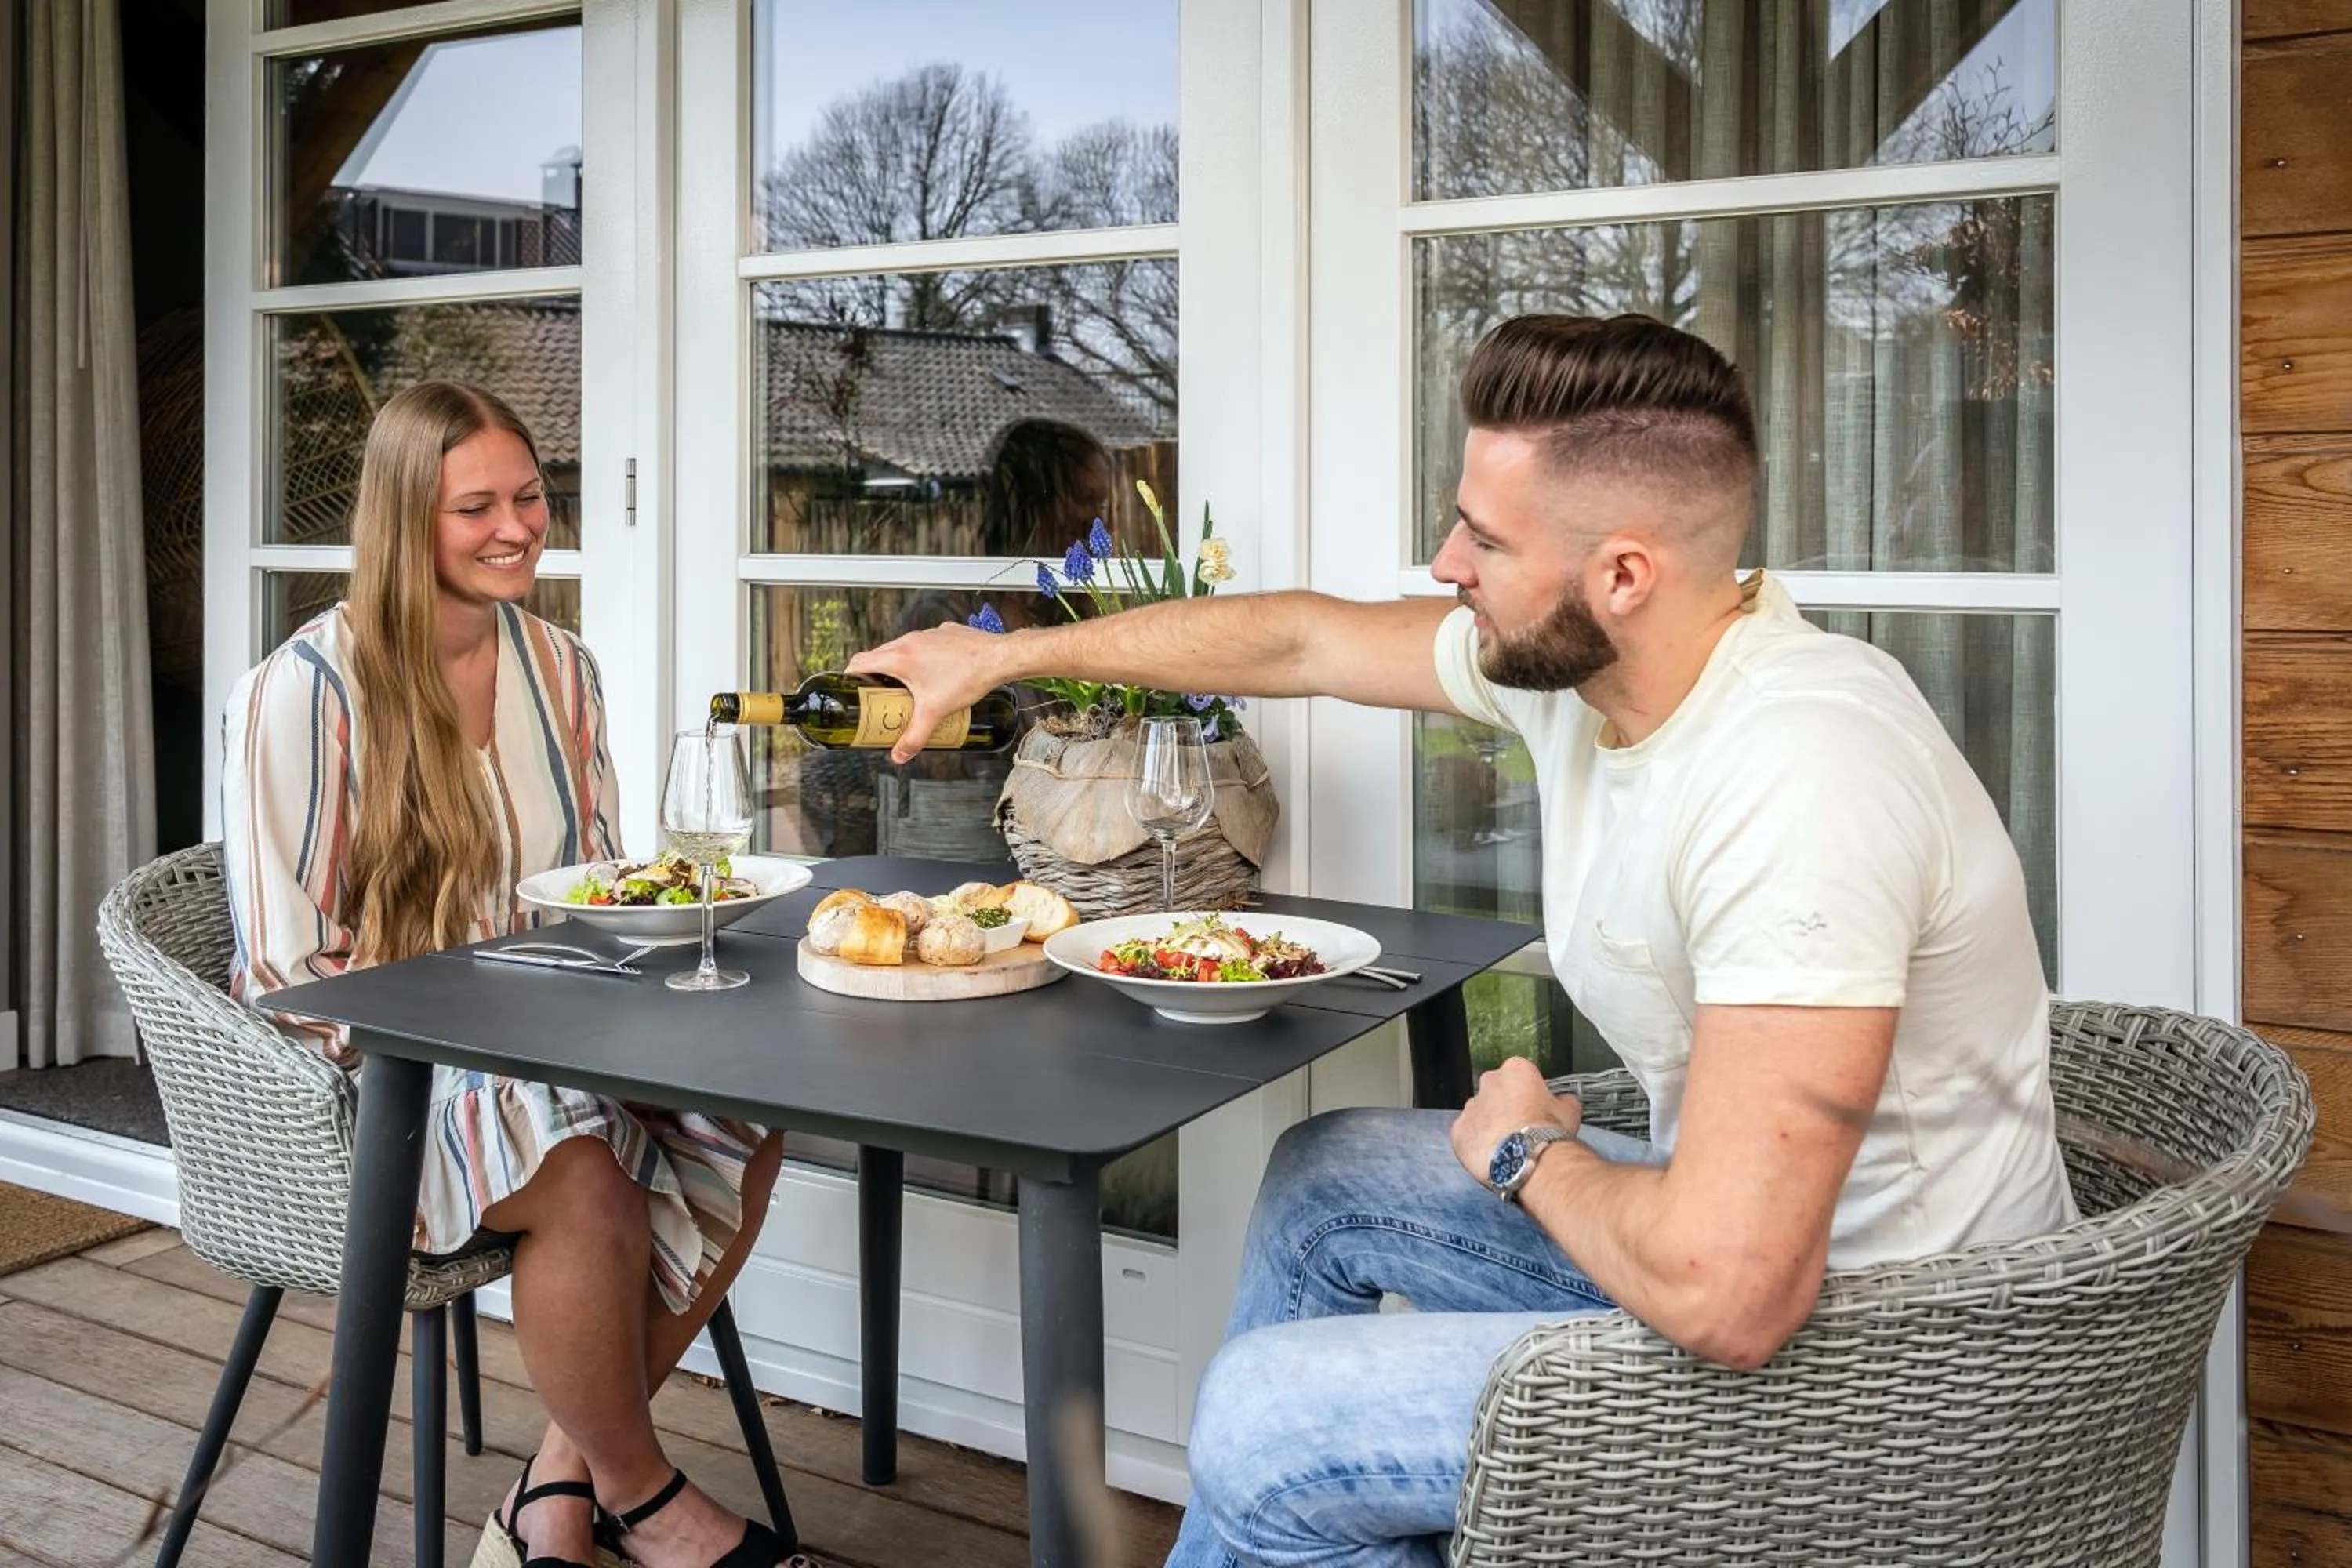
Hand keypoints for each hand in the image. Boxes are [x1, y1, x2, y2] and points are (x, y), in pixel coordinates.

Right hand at [846, 624, 1011, 762]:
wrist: (998, 657)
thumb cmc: (967, 678)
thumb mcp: (935, 713)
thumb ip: (914, 737)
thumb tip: (899, 755)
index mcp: (899, 657)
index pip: (859, 661)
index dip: (850, 676)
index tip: (852, 690)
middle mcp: (909, 641)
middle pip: (879, 656)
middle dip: (875, 676)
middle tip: (879, 696)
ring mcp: (927, 634)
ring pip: (902, 649)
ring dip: (899, 667)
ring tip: (907, 689)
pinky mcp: (943, 633)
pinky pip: (924, 645)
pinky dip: (922, 658)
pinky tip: (935, 675)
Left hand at [1449, 1055, 1583, 1187]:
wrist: (1528, 1160)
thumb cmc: (1548, 1133)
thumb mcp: (1570, 1110)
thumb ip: (1564, 1100)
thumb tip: (1564, 1101)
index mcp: (1516, 1070)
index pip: (1521, 1076)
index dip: (1529, 1094)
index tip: (1535, 1109)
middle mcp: (1489, 1082)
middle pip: (1497, 1092)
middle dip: (1506, 1106)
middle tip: (1521, 1128)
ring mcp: (1471, 1106)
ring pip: (1480, 1113)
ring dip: (1490, 1125)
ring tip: (1508, 1146)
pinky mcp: (1458, 1130)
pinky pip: (1467, 1135)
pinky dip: (1477, 1144)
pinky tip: (1494, 1156)